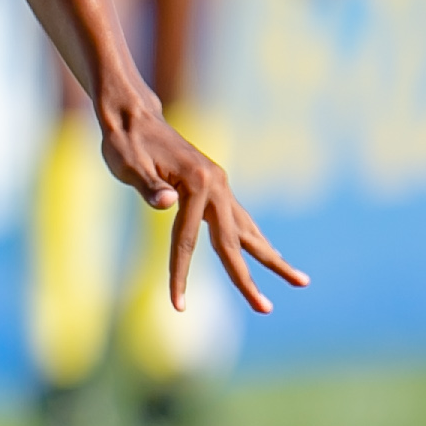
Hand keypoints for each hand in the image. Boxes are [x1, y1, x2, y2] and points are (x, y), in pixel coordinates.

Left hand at [98, 99, 307, 317]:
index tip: (177, 306)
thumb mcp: (128, 163)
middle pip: (235, 243)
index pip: (187, 240)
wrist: (133, 115)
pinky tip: (269, 255)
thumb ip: (148, 186)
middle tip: (266, 310)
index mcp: (197, 182)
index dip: (181, 274)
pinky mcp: (217, 187)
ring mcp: (221, 186)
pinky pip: (241, 222)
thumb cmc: (125, 142)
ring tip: (301, 281)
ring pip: (250, 231)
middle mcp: (217, 185)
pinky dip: (256, 242)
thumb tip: (165, 204)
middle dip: (247, 280)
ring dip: (273, 259)